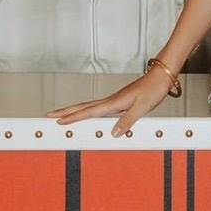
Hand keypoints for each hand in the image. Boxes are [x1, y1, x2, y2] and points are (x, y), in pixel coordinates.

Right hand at [46, 71, 171, 137]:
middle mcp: (111, 100)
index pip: (88, 111)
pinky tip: (88, 114)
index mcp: (114, 102)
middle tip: (49, 115)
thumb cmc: (154, 89)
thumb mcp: (142, 107)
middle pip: (83, 107)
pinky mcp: (120, 101)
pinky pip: (99, 108)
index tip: (58, 121)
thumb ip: (127, 120)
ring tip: (62, 115)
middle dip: (65, 111)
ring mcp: (114, 100)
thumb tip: (113, 133)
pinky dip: (88, 111)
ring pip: (89, 106)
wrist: (162, 76)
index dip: (73, 117)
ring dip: (75, 110)